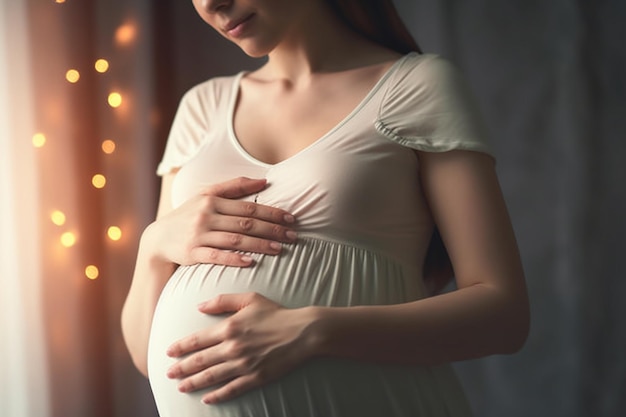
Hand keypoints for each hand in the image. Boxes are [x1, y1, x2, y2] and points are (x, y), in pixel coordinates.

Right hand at [146, 177, 296, 266]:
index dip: (272, 213)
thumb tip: (264, 181)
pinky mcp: (192, 253)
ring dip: (260, 245)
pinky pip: (216, 256)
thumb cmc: (189, 215)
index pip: (248, 207)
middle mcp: (206, 216)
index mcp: (212, 201)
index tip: (291, 219)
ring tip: (279, 249)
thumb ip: (234, 186)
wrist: (158, 238)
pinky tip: (251, 262)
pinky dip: (234, 259)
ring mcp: (198, 235)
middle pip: (246, 223)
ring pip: (235, 240)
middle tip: (293, 236)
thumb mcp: (206, 195)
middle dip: (272, 230)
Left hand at [165, 293, 317, 403]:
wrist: (303, 332)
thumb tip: (199, 306)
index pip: (197, 340)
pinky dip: (217, 395)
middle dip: (181, 368)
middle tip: (168, 373)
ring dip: (194, 382)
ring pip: (212, 376)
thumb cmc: (276, 313)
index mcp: (229, 328)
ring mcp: (244, 365)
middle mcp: (233, 348)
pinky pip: (231, 389)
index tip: (169, 352)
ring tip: (180, 387)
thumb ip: (222, 301)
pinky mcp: (256, 377)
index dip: (181, 347)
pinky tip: (207, 398)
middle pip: (200, 361)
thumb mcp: (250, 299)